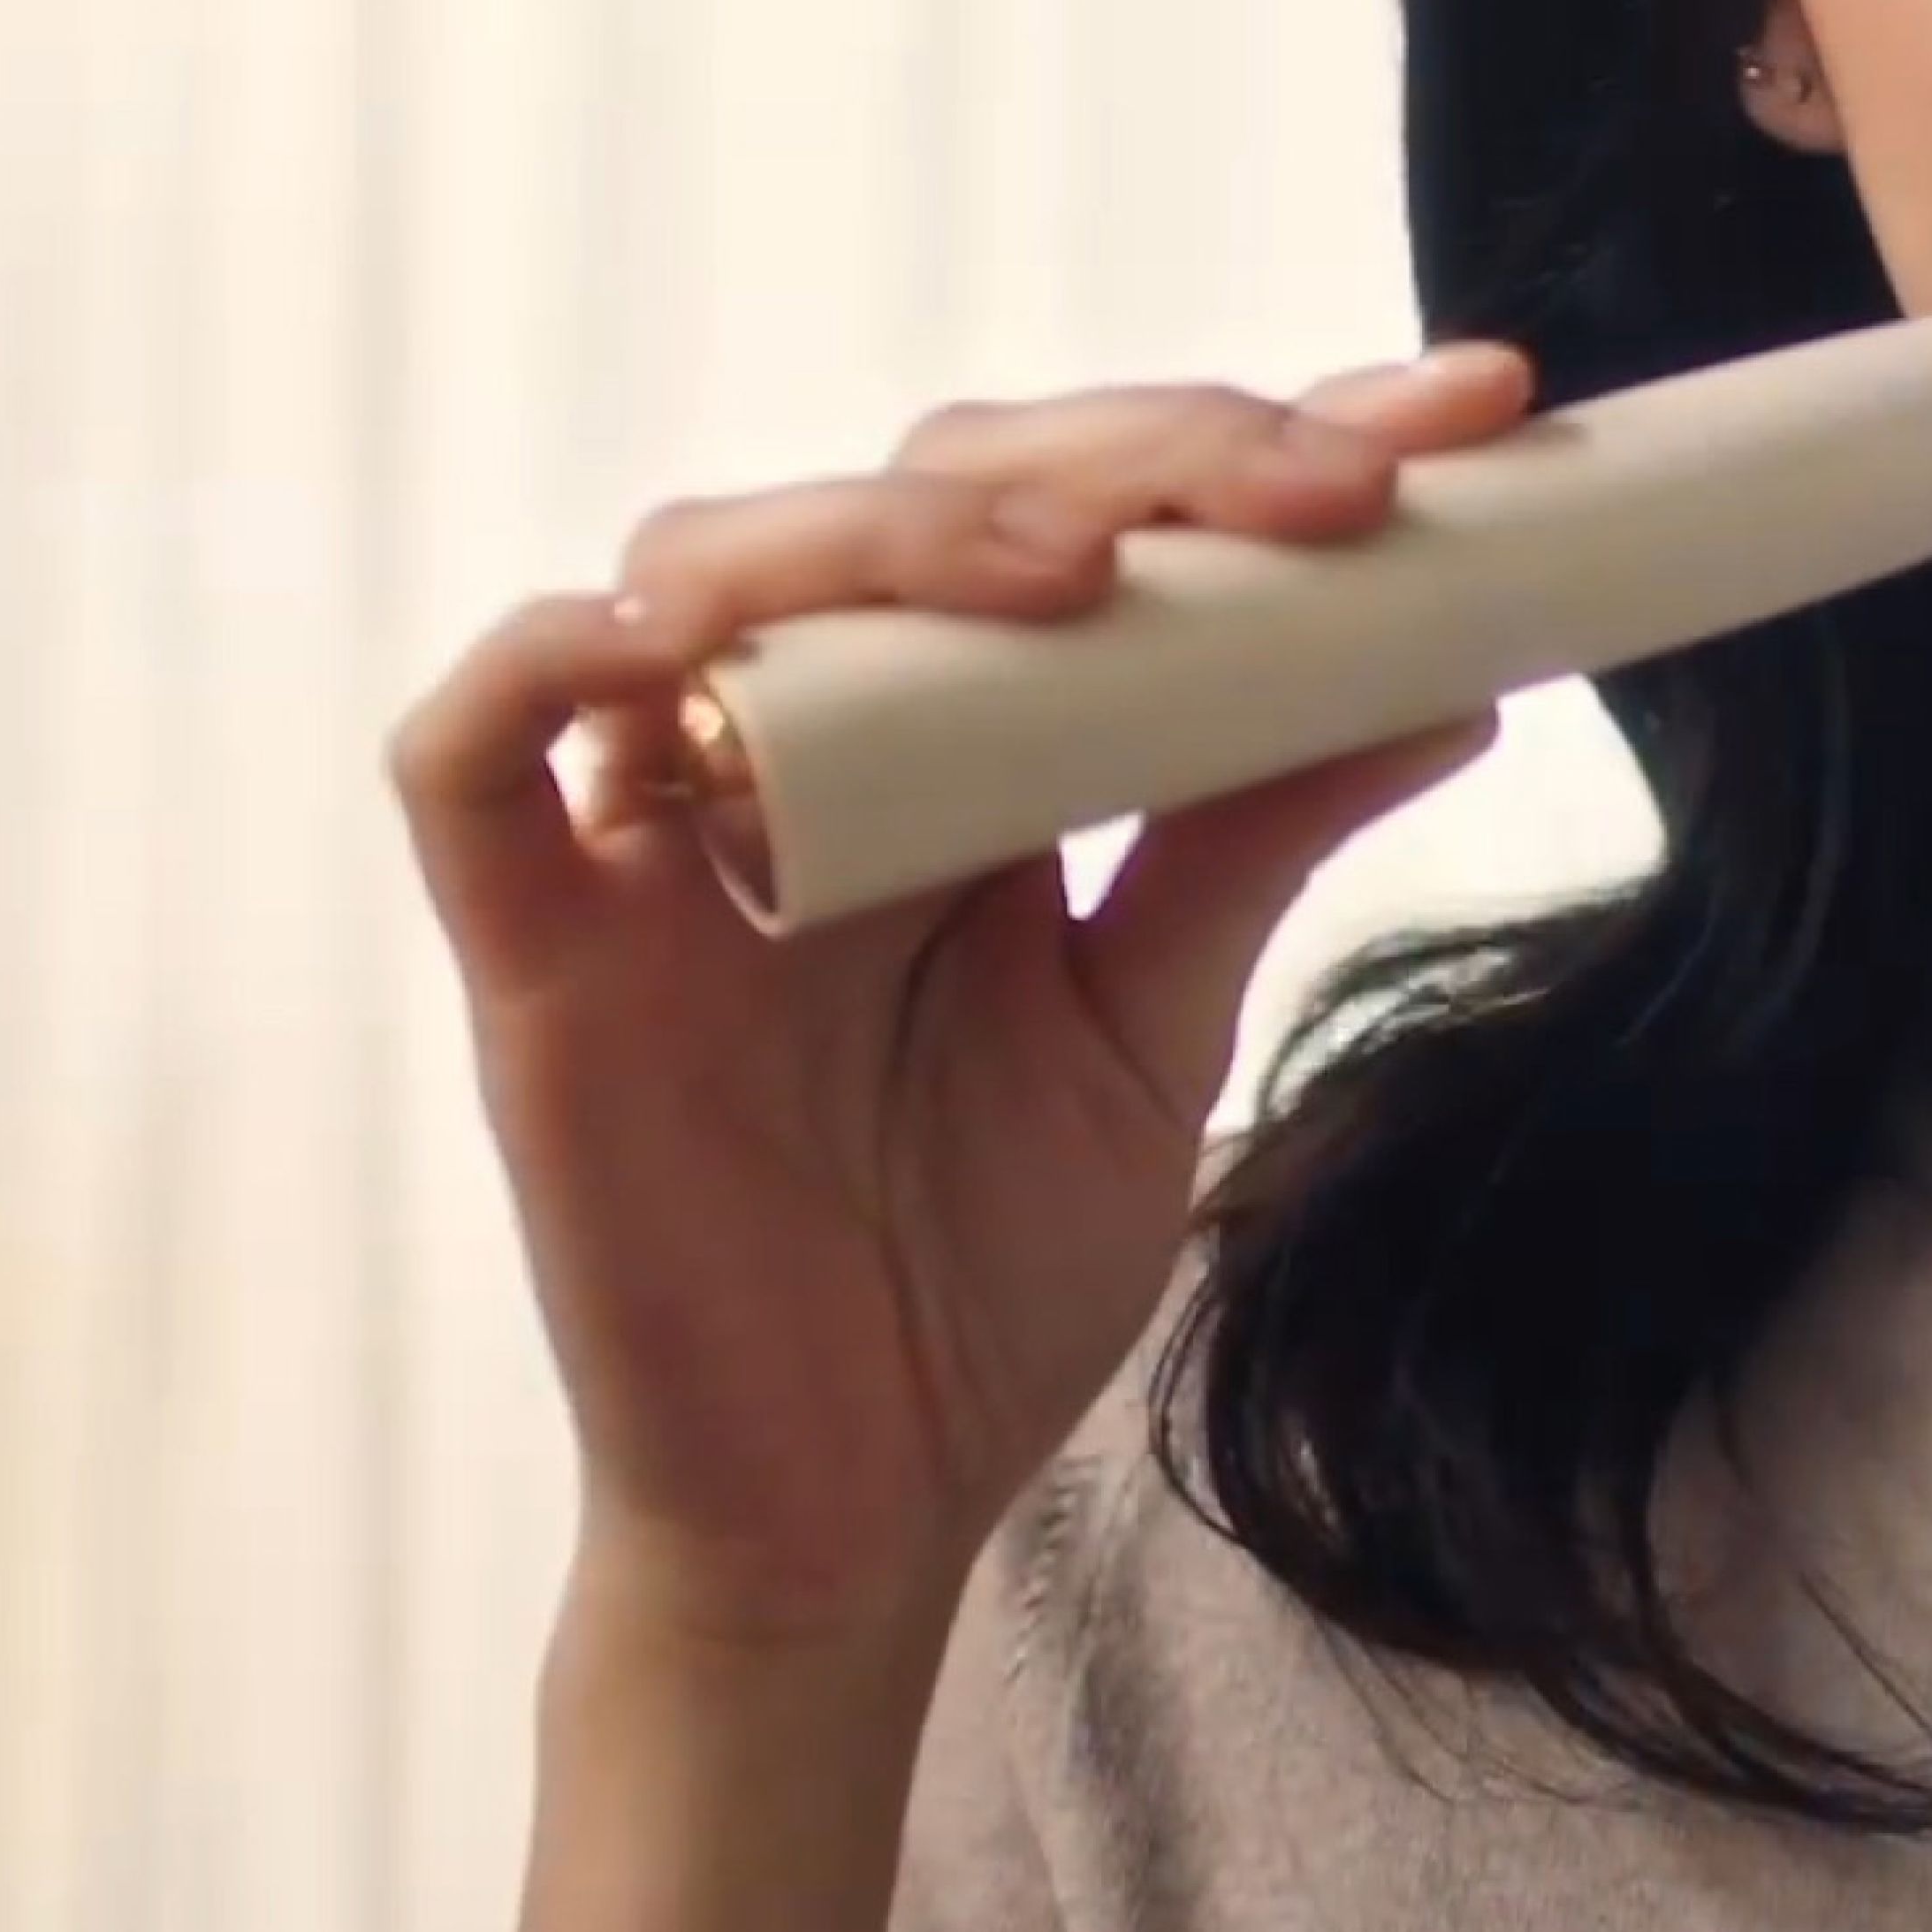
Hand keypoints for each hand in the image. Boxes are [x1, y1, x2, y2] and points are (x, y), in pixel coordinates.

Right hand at [379, 343, 1534, 1648]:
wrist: (852, 1520)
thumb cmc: (976, 1274)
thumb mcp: (1155, 1028)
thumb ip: (1253, 838)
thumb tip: (1455, 677)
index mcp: (956, 746)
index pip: (1086, 519)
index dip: (1253, 440)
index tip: (1462, 412)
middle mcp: (801, 746)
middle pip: (914, 496)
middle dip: (1130, 460)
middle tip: (1323, 487)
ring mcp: (655, 838)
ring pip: (708, 566)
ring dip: (896, 533)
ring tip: (1080, 568)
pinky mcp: (534, 953)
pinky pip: (469, 752)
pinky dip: (552, 660)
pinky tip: (689, 642)